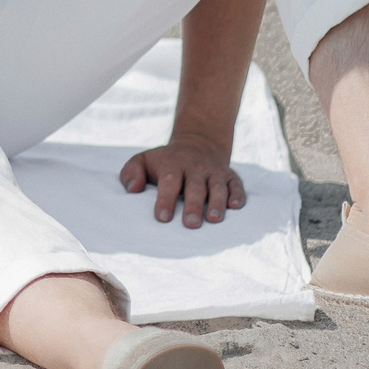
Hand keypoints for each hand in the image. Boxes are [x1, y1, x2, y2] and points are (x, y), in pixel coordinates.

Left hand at [120, 139, 245, 225]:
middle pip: (195, 187)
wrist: (197, 143)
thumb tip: (133, 190)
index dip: (166, 200)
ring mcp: (214, 172)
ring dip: (217, 203)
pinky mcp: (231, 176)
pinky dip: (238, 195)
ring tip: (214, 219)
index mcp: (172, 165)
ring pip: (217, 187)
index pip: (169, 182)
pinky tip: (235, 207)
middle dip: (193, 206)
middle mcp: (195, 168)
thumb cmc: (164, 161)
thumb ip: (131, 173)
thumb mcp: (142, 160)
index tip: (163, 218)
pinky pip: (236, 185)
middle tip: (190, 224)